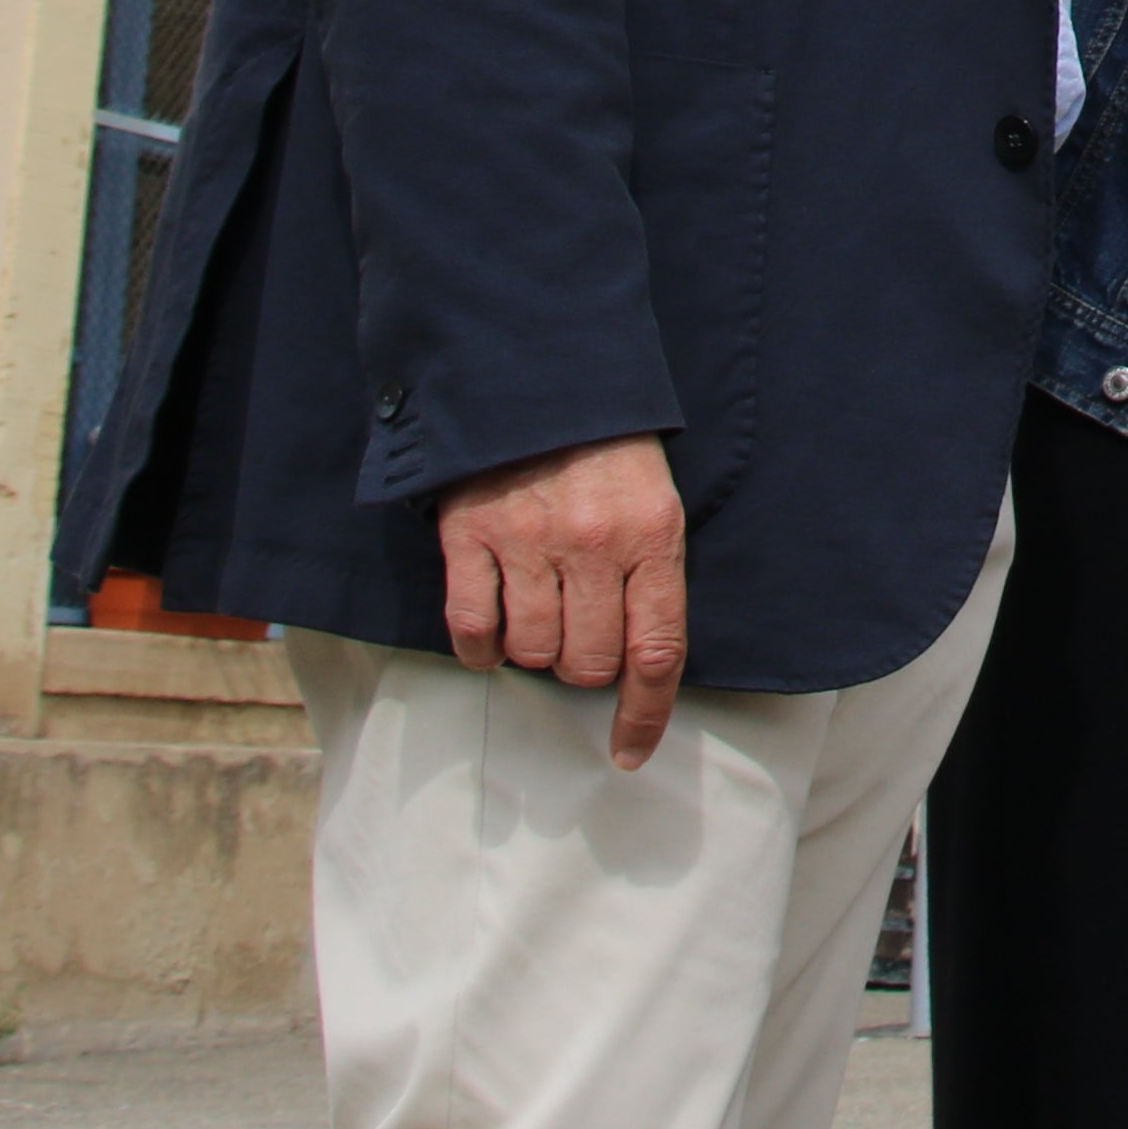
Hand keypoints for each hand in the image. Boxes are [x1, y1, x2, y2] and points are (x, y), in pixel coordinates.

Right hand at [437, 432, 690, 768]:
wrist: (537, 376)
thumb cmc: (606, 447)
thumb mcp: (655, 499)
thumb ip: (650, 575)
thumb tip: (637, 665)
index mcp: (652, 536)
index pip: (657, 652)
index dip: (644, 714)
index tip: (629, 752)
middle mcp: (593, 544)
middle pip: (588, 664)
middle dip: (584, 667)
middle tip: (579, 629)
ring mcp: (528, 540)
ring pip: (533, 652)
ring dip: (536, 651)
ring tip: (539, 612)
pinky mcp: (470, 535)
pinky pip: (474, 629)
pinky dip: (482, 648)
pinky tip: (493, 632)